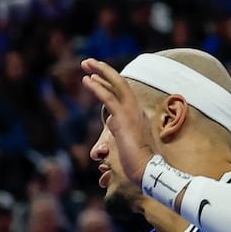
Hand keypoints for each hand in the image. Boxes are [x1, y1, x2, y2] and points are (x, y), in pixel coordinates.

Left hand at [80, 57, 156, 183]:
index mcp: (137, 114)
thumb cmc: (135, 162)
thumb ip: (117, 130)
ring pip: (116, 84)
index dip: (107, 81)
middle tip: (88, 61)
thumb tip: (109, 124)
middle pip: (120, 82)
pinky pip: (109, 98)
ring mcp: (131, 112)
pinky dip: (97, 87)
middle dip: (103, 69)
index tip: (94, 75)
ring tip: (85, 63)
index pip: (121, 92)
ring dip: (99, 72)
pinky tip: (86, 80)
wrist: (145, 170)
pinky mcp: (123, 119)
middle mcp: (136, 109)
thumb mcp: (123, 142)